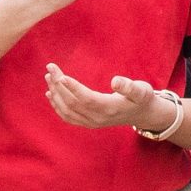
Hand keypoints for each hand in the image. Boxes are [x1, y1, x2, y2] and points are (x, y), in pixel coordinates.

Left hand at [45, 64, 170, 131]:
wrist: (142, 115)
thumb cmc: (142, 98)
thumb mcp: (142, 90)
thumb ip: (129, 87)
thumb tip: (115, 81)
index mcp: (109, 108)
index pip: (86, 99)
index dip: (72, 88)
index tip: (60, 75)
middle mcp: (98, 118)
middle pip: (73, 103)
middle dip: (59, 85)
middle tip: (50, 68)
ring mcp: (92, 122)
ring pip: (67, 110)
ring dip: (55, 94)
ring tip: (48, 76)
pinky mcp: (88, 123)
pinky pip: (68, 117)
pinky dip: (57, 106)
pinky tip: (50, 94)